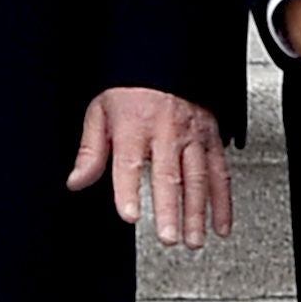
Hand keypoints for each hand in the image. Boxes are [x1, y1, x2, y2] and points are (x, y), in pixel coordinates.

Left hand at [67, 86, 234, 250]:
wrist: (165, 60)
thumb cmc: (131, 88)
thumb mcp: (101, 112)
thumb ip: (91, 151)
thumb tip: (76, 181)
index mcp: (134, 126)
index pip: (129, 163)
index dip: (129, 191)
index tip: (129, 215)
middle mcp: (166, 132)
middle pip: (169, 176)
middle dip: (170, 210)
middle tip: (169, 237)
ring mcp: (193, 136)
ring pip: (199, 179)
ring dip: (197, 213)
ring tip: (193, 241)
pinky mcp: (212, 139)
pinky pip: (220, 173)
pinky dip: (223, 202)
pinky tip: (220, 225)